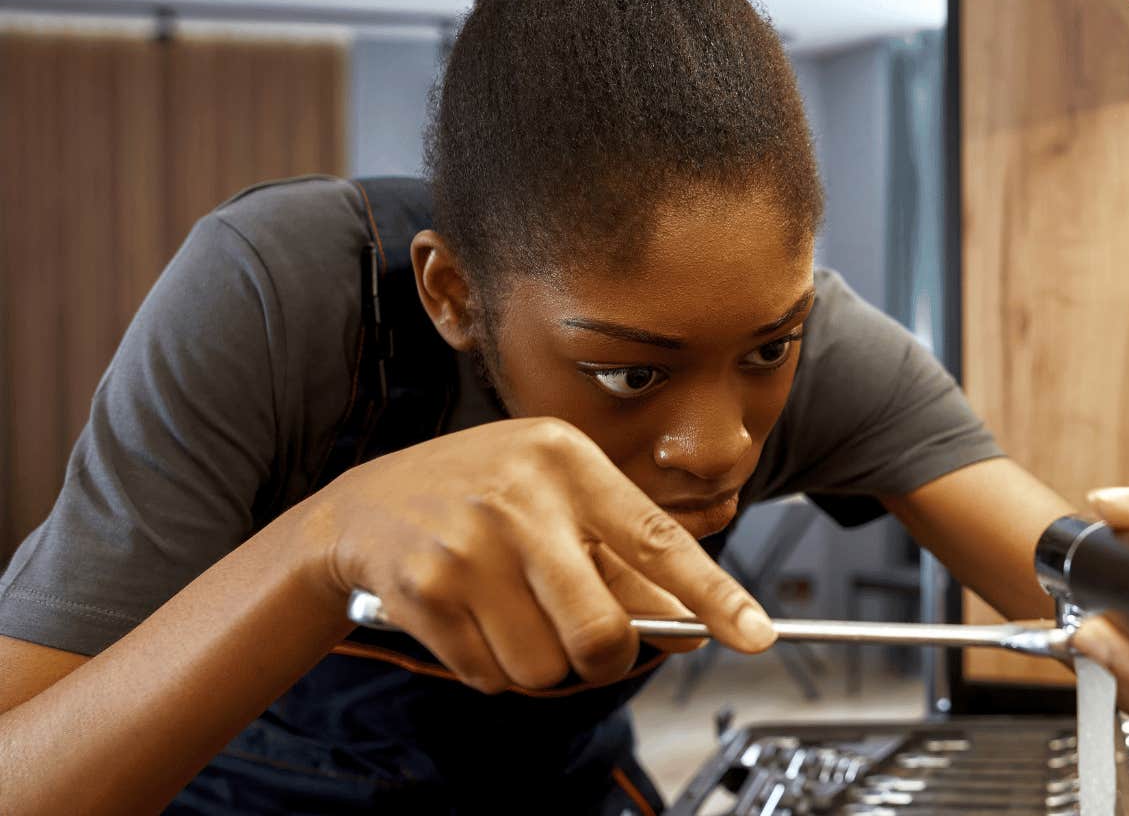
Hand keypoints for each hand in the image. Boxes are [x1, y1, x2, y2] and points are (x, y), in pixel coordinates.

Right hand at [299, 417, 773, 693]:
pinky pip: (492, 675)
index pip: (658, 538)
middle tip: (593, 641)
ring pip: (545, 666)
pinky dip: (494, 666)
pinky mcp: (427, 593)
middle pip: (601, 632)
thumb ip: (626, 557)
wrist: (365, 505)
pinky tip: (477, 619)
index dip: (713, 595)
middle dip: (606, 657)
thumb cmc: (484, 495)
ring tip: (519, 616)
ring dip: (543, 665)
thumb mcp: (558, 496)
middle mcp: (521, 499)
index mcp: (568, 461)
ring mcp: (469, 547)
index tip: (756, 634)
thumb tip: (693, 625)